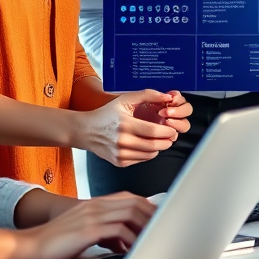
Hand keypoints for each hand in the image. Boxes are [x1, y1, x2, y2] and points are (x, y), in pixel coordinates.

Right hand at [0, 193, 156, 258]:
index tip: (162, 220)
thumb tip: (126, 243)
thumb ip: (107, 232)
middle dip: (152, 217)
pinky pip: (117, 230)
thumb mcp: (86, 231)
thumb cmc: (58, 242)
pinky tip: (130, 251)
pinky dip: (129, 240)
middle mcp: (96, 205)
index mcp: (97, 204)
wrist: (31, 245)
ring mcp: (92, 215)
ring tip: (151, 241)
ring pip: (129, 213)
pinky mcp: (87, 230)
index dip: (149, 208)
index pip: (131, 198)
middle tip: (163, 231)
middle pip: (135, 203)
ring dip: (144, 227)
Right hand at [73, 88, 189, 166]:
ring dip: (159, 147)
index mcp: (124, 124)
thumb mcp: (125, 99)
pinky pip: (141, 160)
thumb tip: (167, 97)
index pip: (153, 132)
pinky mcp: (119, 162)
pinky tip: (146, 144)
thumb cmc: (106, 113)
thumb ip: (147, 95)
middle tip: (171, 135)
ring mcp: (120, 154)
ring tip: (160, 138)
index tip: (172, 128)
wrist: (86, 130)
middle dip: (167, 141)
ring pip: (149, 155)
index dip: (167, 131)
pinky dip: (148, 153)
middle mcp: (121, 141)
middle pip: (153, 146)